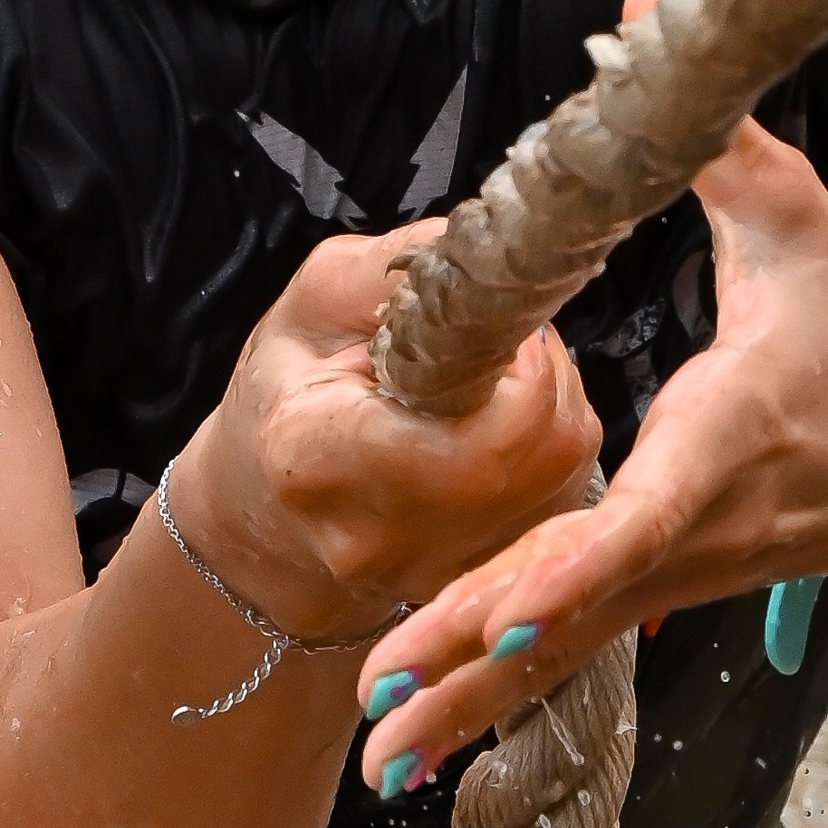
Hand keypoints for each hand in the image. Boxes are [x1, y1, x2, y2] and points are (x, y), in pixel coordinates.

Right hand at [175, 229, 602, 646]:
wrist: (266, 508)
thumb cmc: (286, 392)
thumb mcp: (314, 301)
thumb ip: (400, 265)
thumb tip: (491, 251)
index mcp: (318, 458)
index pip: (477, 440)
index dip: (521, 367)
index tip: (497, 323)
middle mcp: (379, 533)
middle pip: (537, 450)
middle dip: (544, 372)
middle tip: (501, 338)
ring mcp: (433, 570)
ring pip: (562, 471)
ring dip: (552, 405)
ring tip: (492, 379)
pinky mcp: (476, 576)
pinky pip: (560, 498)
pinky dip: (548, 446)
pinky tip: (499, 425)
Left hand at [354, 37, 827, 790]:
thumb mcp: (803, 227)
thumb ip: (712, 132)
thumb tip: (642, 9)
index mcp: (721, 450)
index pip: (638, 520)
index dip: (567, 566)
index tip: (498, 608)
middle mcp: (693, 533)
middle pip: (572, 611)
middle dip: (471, 663)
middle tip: (375, 716)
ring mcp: (681, 578)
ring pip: (567, 648)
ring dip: (473, 704)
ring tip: (377, 764)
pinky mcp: (671, 593)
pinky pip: (577, 646)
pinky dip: (504, 688)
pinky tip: (427, 736)